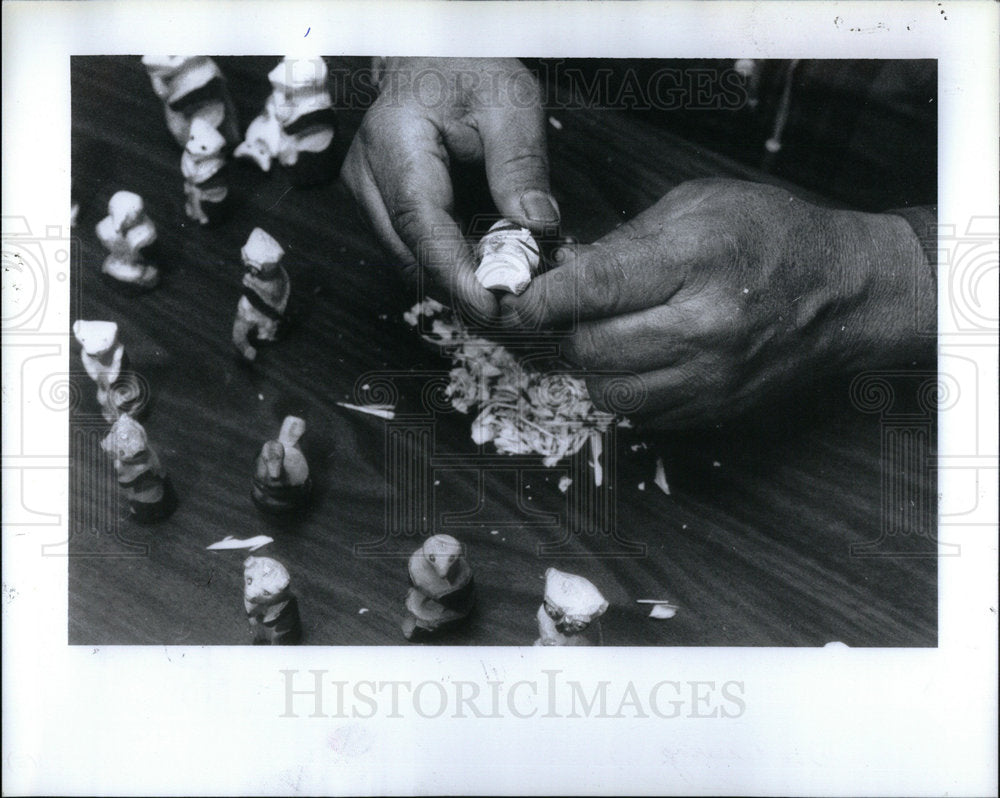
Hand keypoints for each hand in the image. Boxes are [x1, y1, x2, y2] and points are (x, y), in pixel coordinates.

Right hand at [342, 57, 558, 320]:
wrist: (436, 60)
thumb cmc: (470, 71)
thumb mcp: (511, 104)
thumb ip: (521, 164)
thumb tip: (538, 226)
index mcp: (393, 142)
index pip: (419, 222)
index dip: (454, 271)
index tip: (490, 303)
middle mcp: (367, 176)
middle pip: (410, 253)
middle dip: (461, 287)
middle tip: (513, 305)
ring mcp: (368, 197)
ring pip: (410, 261)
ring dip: (458, 280)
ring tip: (507, 285)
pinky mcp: (381, 210)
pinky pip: (414, 251)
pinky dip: (451, 265)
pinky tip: (487, 268)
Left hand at [501, 178, 933, 427]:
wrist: (845, 293)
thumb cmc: (772, 237)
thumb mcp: (698, 207)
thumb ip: (624, 240)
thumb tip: (562, 270)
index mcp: (697, 262)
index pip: (596, 288)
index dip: (544, 298)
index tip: (519, 299)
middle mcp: (703, 328)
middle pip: (591, 347)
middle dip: (564, 329)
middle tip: (566, 311)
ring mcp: (710, 378)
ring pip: (608, 391)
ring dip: (591, 365)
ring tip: (605, 334)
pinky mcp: (713, 409)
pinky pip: (639, 415)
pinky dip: (624, 389)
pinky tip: (638, 359)